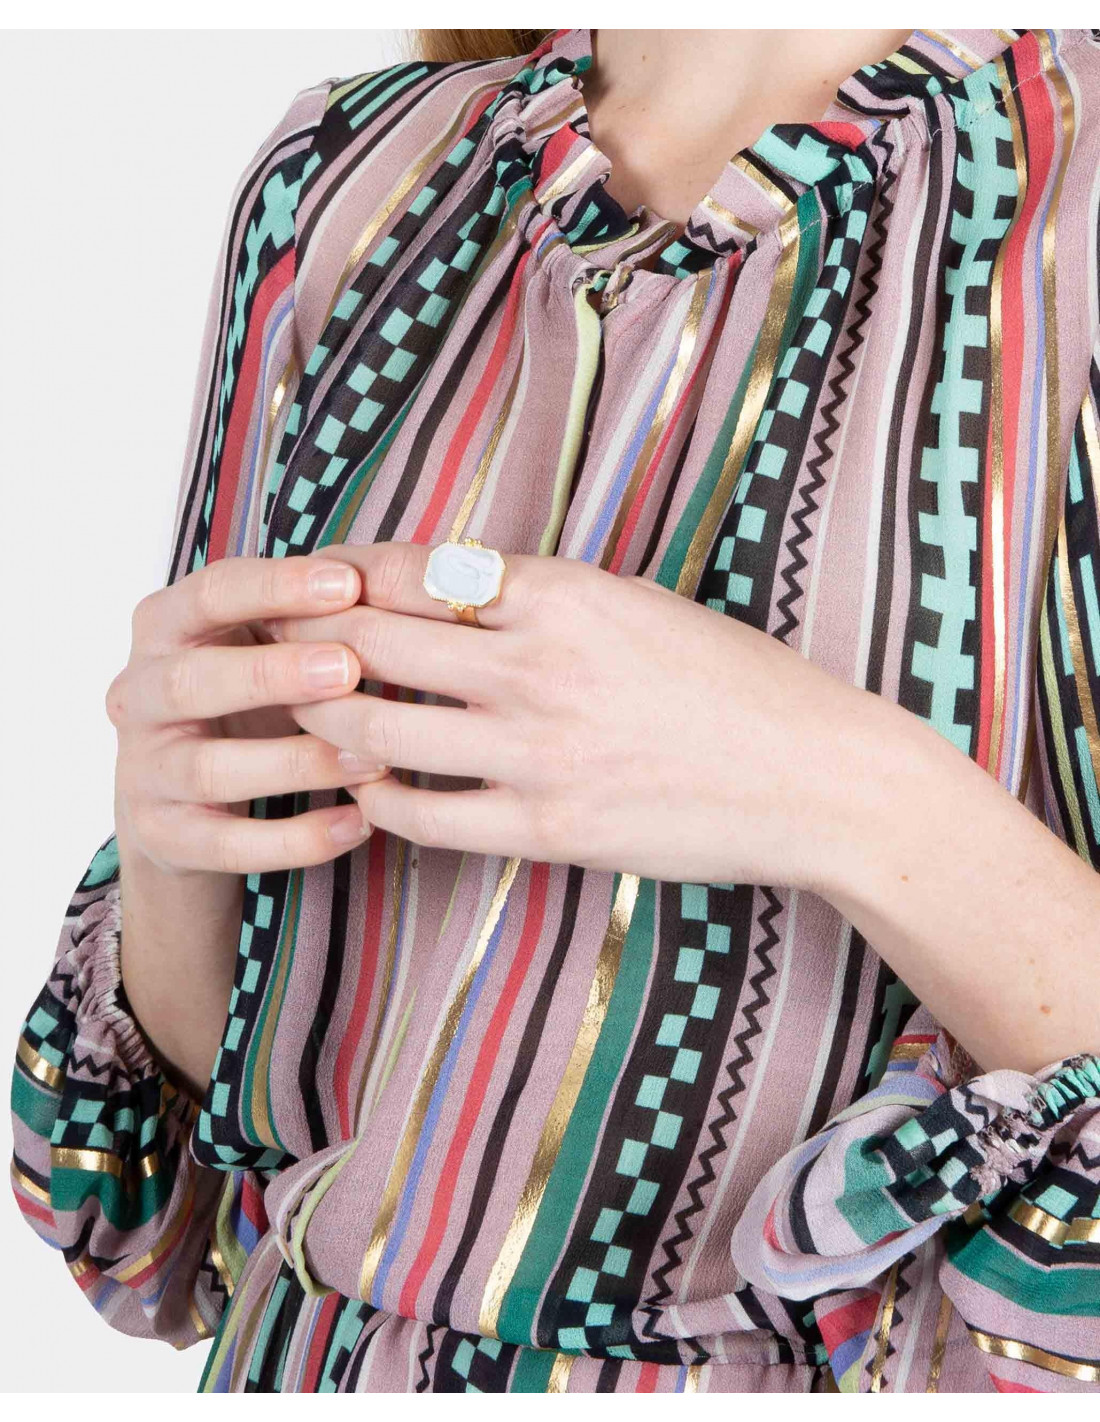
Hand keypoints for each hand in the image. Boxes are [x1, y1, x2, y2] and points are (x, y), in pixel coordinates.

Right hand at [108, 554, 383, 876]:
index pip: (211, 593)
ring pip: (210, 768)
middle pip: (193, 681)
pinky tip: (360, 823)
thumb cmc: (244, 699)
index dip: (277, 586)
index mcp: (164, 628)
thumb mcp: (264, 645)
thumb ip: (310, 617)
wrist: (181, 800)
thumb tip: (398, 583)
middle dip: (273, 673)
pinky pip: (230, 844)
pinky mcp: (164, 836)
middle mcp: (140, 695)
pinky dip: (298, 838)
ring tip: (373, 759)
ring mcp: (144, 771)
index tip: (349, 583)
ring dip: (296, 762)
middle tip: (349, 668)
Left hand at [268, 542, 880, 889]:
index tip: (311, 584)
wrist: (814, 775)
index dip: (338, 576)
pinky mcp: (546, 828)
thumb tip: (450, 596)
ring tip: (306, 715)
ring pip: (374, 728)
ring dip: (323, 719)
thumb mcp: (639, 606)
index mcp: (562, 593)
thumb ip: (543, 599)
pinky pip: (420, 815)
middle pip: (368, 641)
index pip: (407, 572)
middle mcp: (536, 665)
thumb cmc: (736, 683)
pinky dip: (375, 798)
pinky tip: (367, 785)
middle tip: (274, 644)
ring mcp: (536, 752)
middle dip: (303, 638)